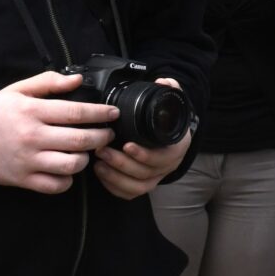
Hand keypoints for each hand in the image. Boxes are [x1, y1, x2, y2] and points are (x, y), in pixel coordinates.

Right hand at [0, 71, 116, 192]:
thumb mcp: (18, 90)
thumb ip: (49, 82)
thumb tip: (77, 80)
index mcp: (32, 112)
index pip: (75, 112)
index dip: (100, 113)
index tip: (112, 114)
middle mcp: (33, 137)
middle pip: (79, 140)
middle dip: (101, 137)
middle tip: (108, 134)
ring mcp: (29, 160)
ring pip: (70, 165)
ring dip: (85, 159)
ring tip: (87, 152)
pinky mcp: (24, 179)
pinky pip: (55, 185)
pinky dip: (67, 180)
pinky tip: (68, 170)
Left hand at [93, 79, 189, 200]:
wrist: (169, 135)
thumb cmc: (166, 120)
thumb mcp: (172, 102)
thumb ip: (170, 90)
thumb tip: (163, 82)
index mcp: (175, 148)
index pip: (162, 158)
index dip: (144, 155)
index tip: (127, 145)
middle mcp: (167, 166)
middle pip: (145, 173)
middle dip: (121, 164)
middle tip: (102, 150)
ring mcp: (155, 177)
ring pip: (137, 187)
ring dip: (115, 177)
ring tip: (98, 163)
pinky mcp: (142, 184)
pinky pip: (129, 193)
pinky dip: (114, 186)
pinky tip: (101, 173)